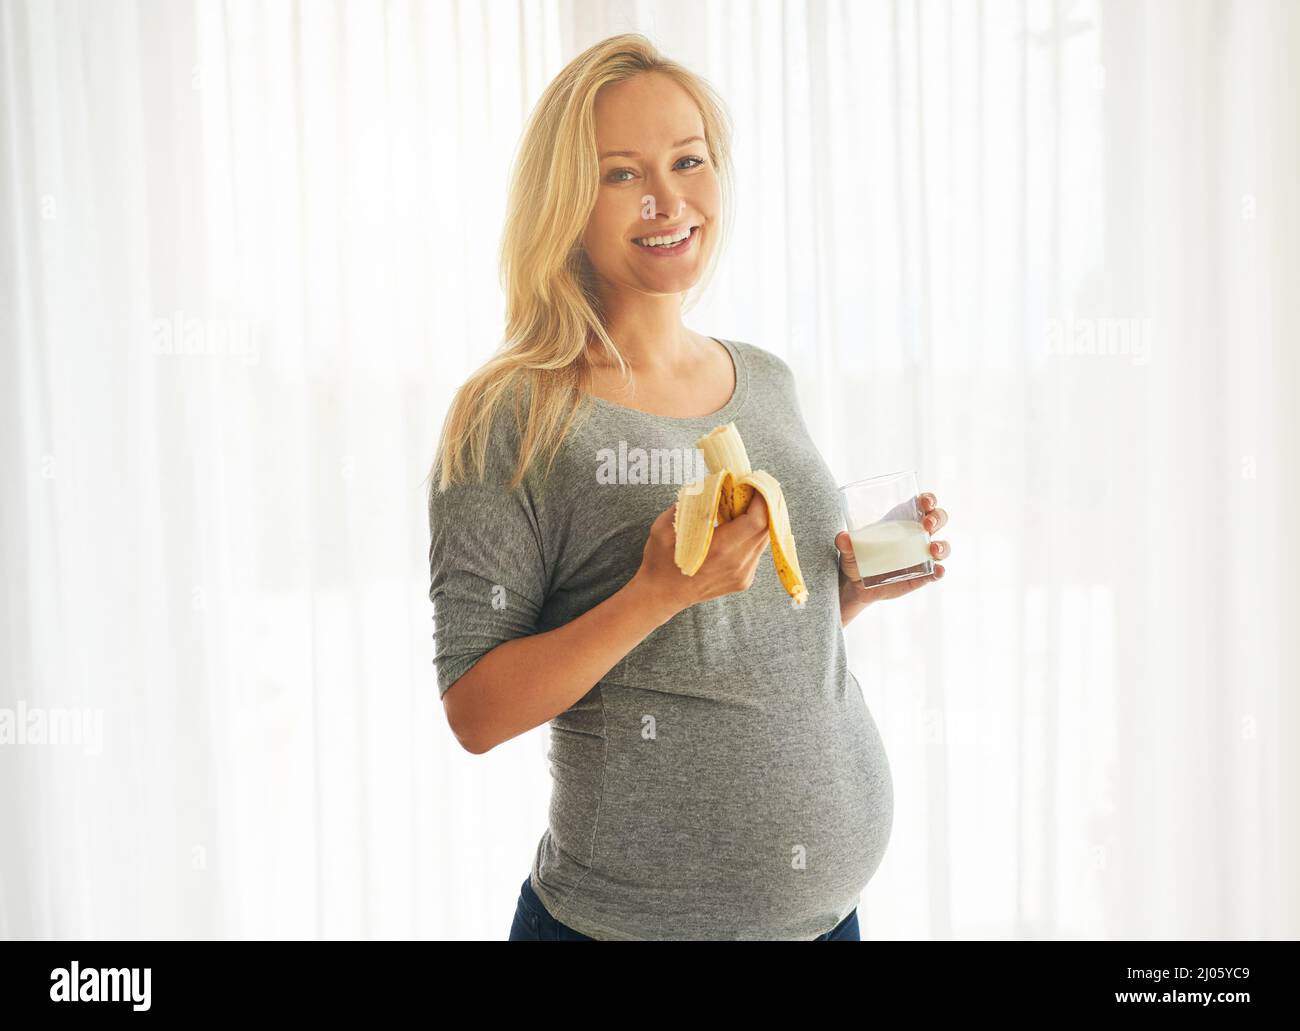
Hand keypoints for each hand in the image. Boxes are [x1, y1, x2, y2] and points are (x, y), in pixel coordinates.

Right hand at [635, 492, 771, 616]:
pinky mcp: (743, 581)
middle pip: (766, 528)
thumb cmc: (660, 561)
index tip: (753, 482)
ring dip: (759, 520)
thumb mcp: (664, 528)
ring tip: (745, 505)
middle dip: (763, 505)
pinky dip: (752, 536)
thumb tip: (706, 484)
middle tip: (752, 488)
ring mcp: (742, 575)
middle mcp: (737, 564)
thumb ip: (687, 503)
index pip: (757, 520)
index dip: (761, 498)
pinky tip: (738, 528)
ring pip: (764, 540)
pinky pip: (756, 552)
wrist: (661, 596)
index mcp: (720, 550)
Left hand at [835, 492, 949, 606]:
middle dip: (937, 518)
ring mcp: (922, 556)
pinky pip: (936, 573)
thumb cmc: (856, 557)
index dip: (929, 499)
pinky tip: (937, 572)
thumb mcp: (848, 549)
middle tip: (927, 525)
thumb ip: (845, 543)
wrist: (855, 586)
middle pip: (939, 520)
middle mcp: (917, 535)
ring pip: (942, 546)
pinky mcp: (922, 575)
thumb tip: (843, 537)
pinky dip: (940, 572)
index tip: (925, 502)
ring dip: (942, 546)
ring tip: (932, 549)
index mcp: (903, 519)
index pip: (924, 503)